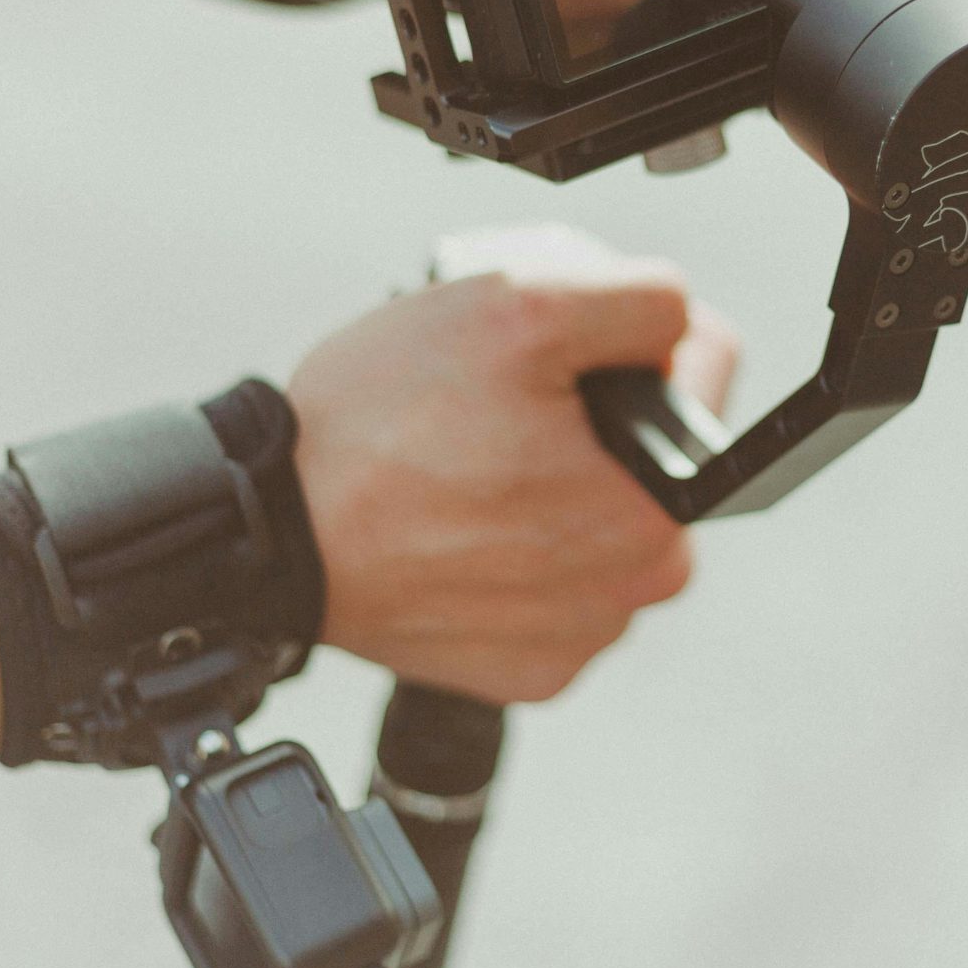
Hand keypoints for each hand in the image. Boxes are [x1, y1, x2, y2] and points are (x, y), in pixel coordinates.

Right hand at [288, 225, 738, 703]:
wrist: (266, 532)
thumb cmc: (376, 430)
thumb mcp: (518, 308)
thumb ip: (641, 300)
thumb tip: (686, 322)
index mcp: (658, 514)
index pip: (701, 374)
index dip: (628, 335)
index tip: (549, 348)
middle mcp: (632, 593)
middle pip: (648, 449)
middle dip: (590, 410)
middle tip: (498, 399)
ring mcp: (574, 639)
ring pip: (594, 512)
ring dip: (549, 475)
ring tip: (463, 456)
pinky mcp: (519, 668)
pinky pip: (546, 577)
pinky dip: (510, 542)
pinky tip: (454, 518)